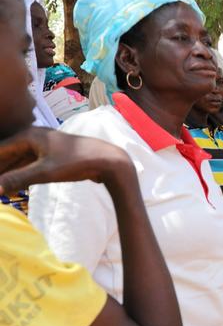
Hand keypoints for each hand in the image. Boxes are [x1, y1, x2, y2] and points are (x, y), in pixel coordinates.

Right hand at [0, 127, 132, 194]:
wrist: (108, 161)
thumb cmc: (77, 163)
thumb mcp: (45, 172)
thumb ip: (18, 179)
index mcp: (29, 135)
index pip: (0, 150)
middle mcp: (34, 137)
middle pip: (8, 155)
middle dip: (0, 169)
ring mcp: (44, 145)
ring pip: (18, 160)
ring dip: (8, 173)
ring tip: (1, 189)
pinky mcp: (53, 154)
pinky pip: (29, 163)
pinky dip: (20, 173)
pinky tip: (13, 186)